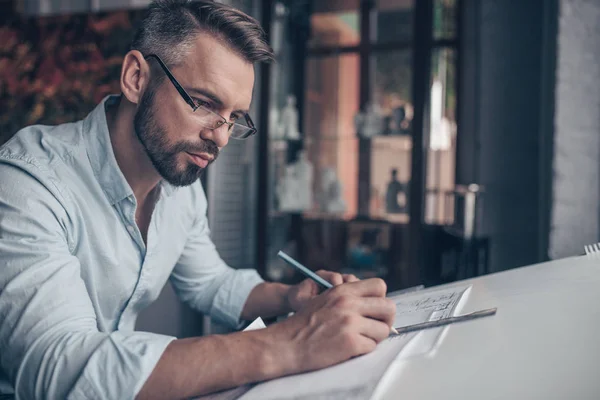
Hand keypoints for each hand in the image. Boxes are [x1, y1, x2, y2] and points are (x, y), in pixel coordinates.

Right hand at [269, 278, 395, 374]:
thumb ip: (348, 297)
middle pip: (389, 307)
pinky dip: (363, 350)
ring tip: (359, 340)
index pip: (379, 286)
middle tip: (375, 328)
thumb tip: (375, 305)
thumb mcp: (325, 300)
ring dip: (374, 337)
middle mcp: (348, 303)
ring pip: (384, 330)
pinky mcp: (350, 342)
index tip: (374, 310)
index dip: (381, 299)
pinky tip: (349, 349)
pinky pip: (372, 346)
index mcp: (343, 291)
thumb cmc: (304, 325)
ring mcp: (350, 323)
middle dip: (386, 320)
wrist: (286, 344)